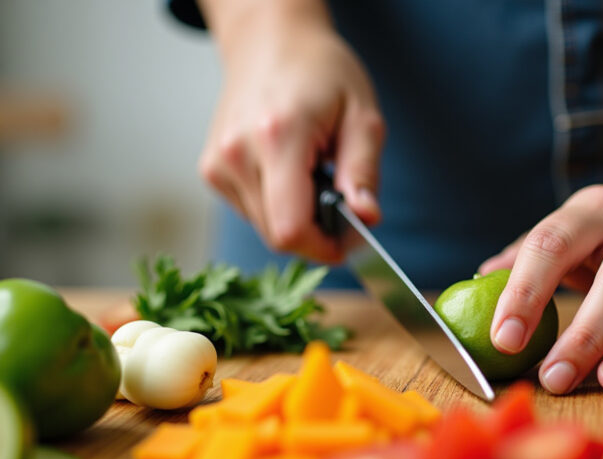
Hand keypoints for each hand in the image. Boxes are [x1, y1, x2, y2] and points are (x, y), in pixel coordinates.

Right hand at [198, 1, 384, 262]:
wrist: (271, 43)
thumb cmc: (322, 73)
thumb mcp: (363, 116)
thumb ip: (364, 171)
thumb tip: (367, 218)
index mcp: (277, 137)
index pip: (290, 228)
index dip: (325, 247)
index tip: (351, 239)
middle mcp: (236, 154)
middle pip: (278, 236)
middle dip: (317, 233)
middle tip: (341, 201)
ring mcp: (217, 164)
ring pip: (265, 228)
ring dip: (297, 218)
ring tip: (314, 175)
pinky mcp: (211, 171)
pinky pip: (252, 212)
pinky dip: (278, 206)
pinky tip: (291, 173)